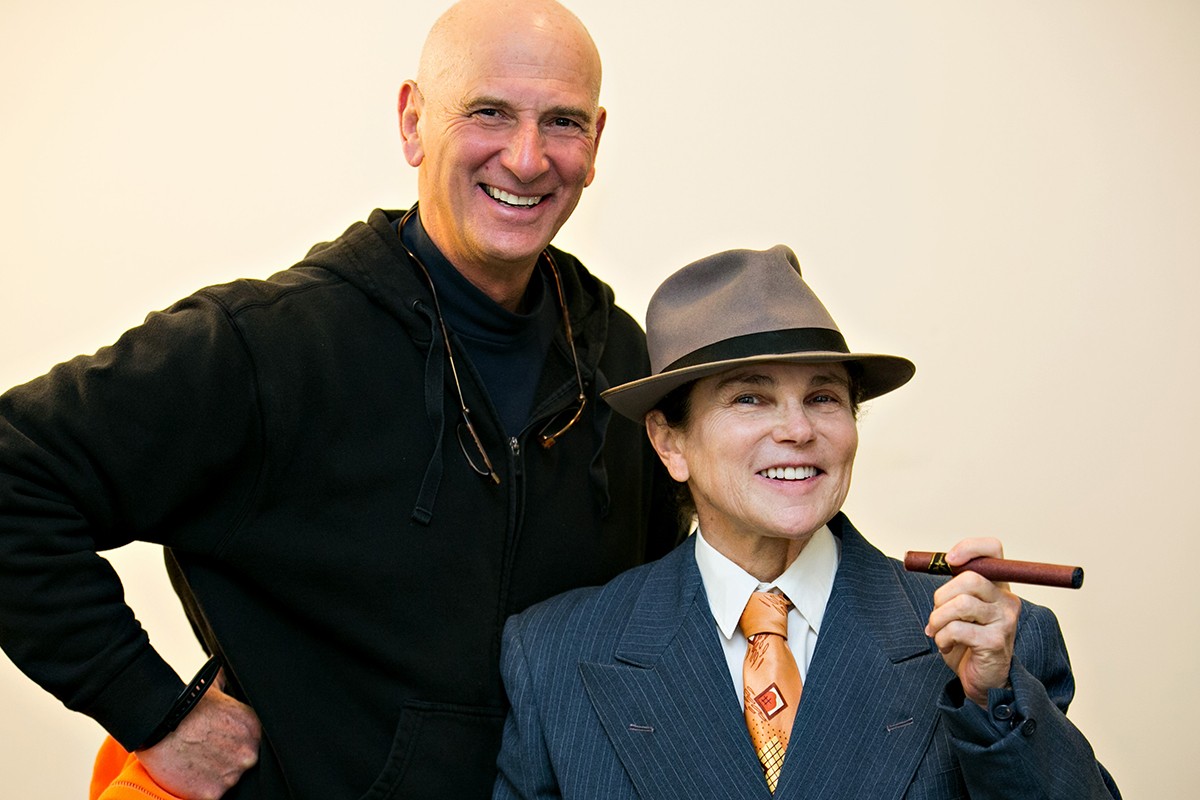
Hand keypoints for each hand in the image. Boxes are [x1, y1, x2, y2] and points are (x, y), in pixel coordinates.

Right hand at [137, 670, 260, 799]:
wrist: (157, 723)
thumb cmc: (183, 705)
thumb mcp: (215, 691)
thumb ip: (228, 690)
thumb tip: (230, 677)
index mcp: (253, 728)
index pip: (251, 743)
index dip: (234, 744)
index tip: (222, 743)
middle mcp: (248, 753)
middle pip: (241, 764)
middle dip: (226, 761)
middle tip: (206, 753)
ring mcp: (232, 775)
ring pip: (226, 781)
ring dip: (213, 775)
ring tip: (194, 760)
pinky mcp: (213, 793)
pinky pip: (211, 795)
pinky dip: (200, 788)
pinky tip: (189, 773)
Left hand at [924, 537, 1021, 706]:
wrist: (984, 680)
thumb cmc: (968, 641)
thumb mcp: (961, 609)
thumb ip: (955, 588)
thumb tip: (934, 562)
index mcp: (997, 586)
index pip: (993, 550)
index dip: (969, 548)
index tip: (948, 560)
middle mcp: (1007, 600)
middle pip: (970, 578)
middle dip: (941, 595)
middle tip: (936, 614)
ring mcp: (1004, 621)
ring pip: (961, 604)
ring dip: (938, 619)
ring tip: (937, 632)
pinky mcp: (995, 642)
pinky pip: (958, 629)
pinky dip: (943, 637)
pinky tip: (946, 646)